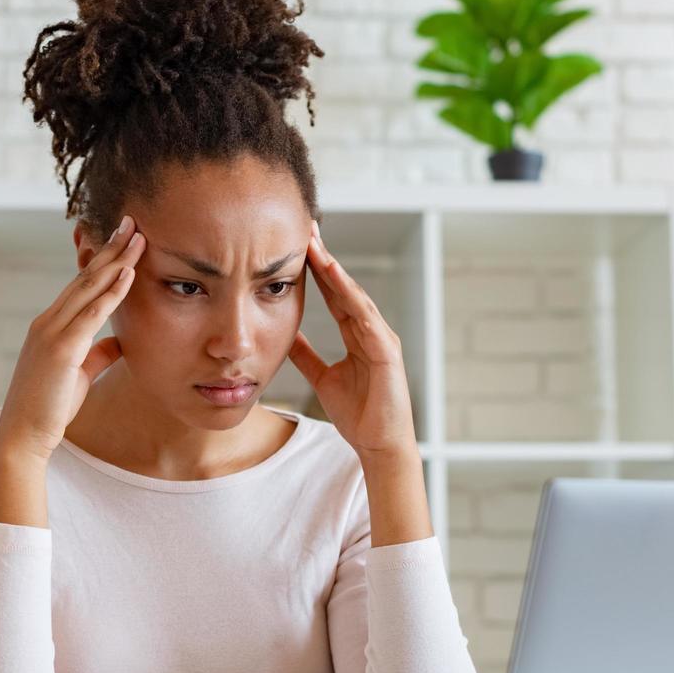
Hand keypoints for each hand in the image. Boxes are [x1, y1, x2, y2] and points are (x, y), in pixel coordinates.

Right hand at [0, 214, 145, 461]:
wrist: (24, 436)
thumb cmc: (50, 408)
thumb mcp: (80, 374)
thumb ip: (98, 353)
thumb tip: (120, 340)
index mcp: (51, 325)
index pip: (81, 285)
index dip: (104, 260)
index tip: (124, 239)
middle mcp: (48, 321)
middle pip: (85, 276)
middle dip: (111, 248)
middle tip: (132, 222)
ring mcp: (52, 333)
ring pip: (88, 287)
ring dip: (116, 260)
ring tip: (138, 236)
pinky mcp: (60, 349)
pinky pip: (91, 314)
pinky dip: (111, 292)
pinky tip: (128, 273)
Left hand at [287, 219, 419, 462]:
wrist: (379, 444)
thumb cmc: (359, 414)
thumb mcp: (323, 378)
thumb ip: (307, 355)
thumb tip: (286, 335)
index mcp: (357, 335)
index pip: (334, 294)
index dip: (316, 270)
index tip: (296, 244)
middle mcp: (372, 331)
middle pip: (345, 287)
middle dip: (325, 258)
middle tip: (306, 228)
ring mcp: (382, 339)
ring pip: (355, 297)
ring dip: (336, 271)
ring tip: (317, 246)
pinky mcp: (387, 353)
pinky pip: (367, 319)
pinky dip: (352, 298)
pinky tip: (338, 280)